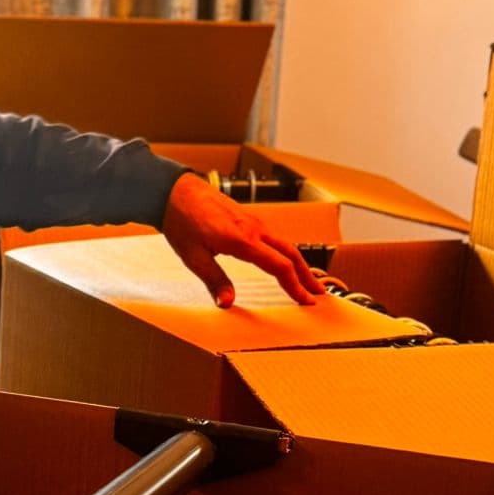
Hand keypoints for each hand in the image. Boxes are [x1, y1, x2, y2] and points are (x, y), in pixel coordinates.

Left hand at [161, 173, 326, 307]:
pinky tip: (284, 260)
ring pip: (285, 244)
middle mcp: (254, 229)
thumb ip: (214, 280)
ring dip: (299, 263)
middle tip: (319, 294)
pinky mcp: (248, 219)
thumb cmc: (182, 221)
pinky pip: (274, 237)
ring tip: (308, 280)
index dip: (295, 286)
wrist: (175, 191)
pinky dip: (286, 252)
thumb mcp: (193, 257)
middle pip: (291, 253)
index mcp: (243, 240)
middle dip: (307, 275)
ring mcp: (253, 222)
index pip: (280, 266)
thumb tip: (227, 303)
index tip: (305, 301)